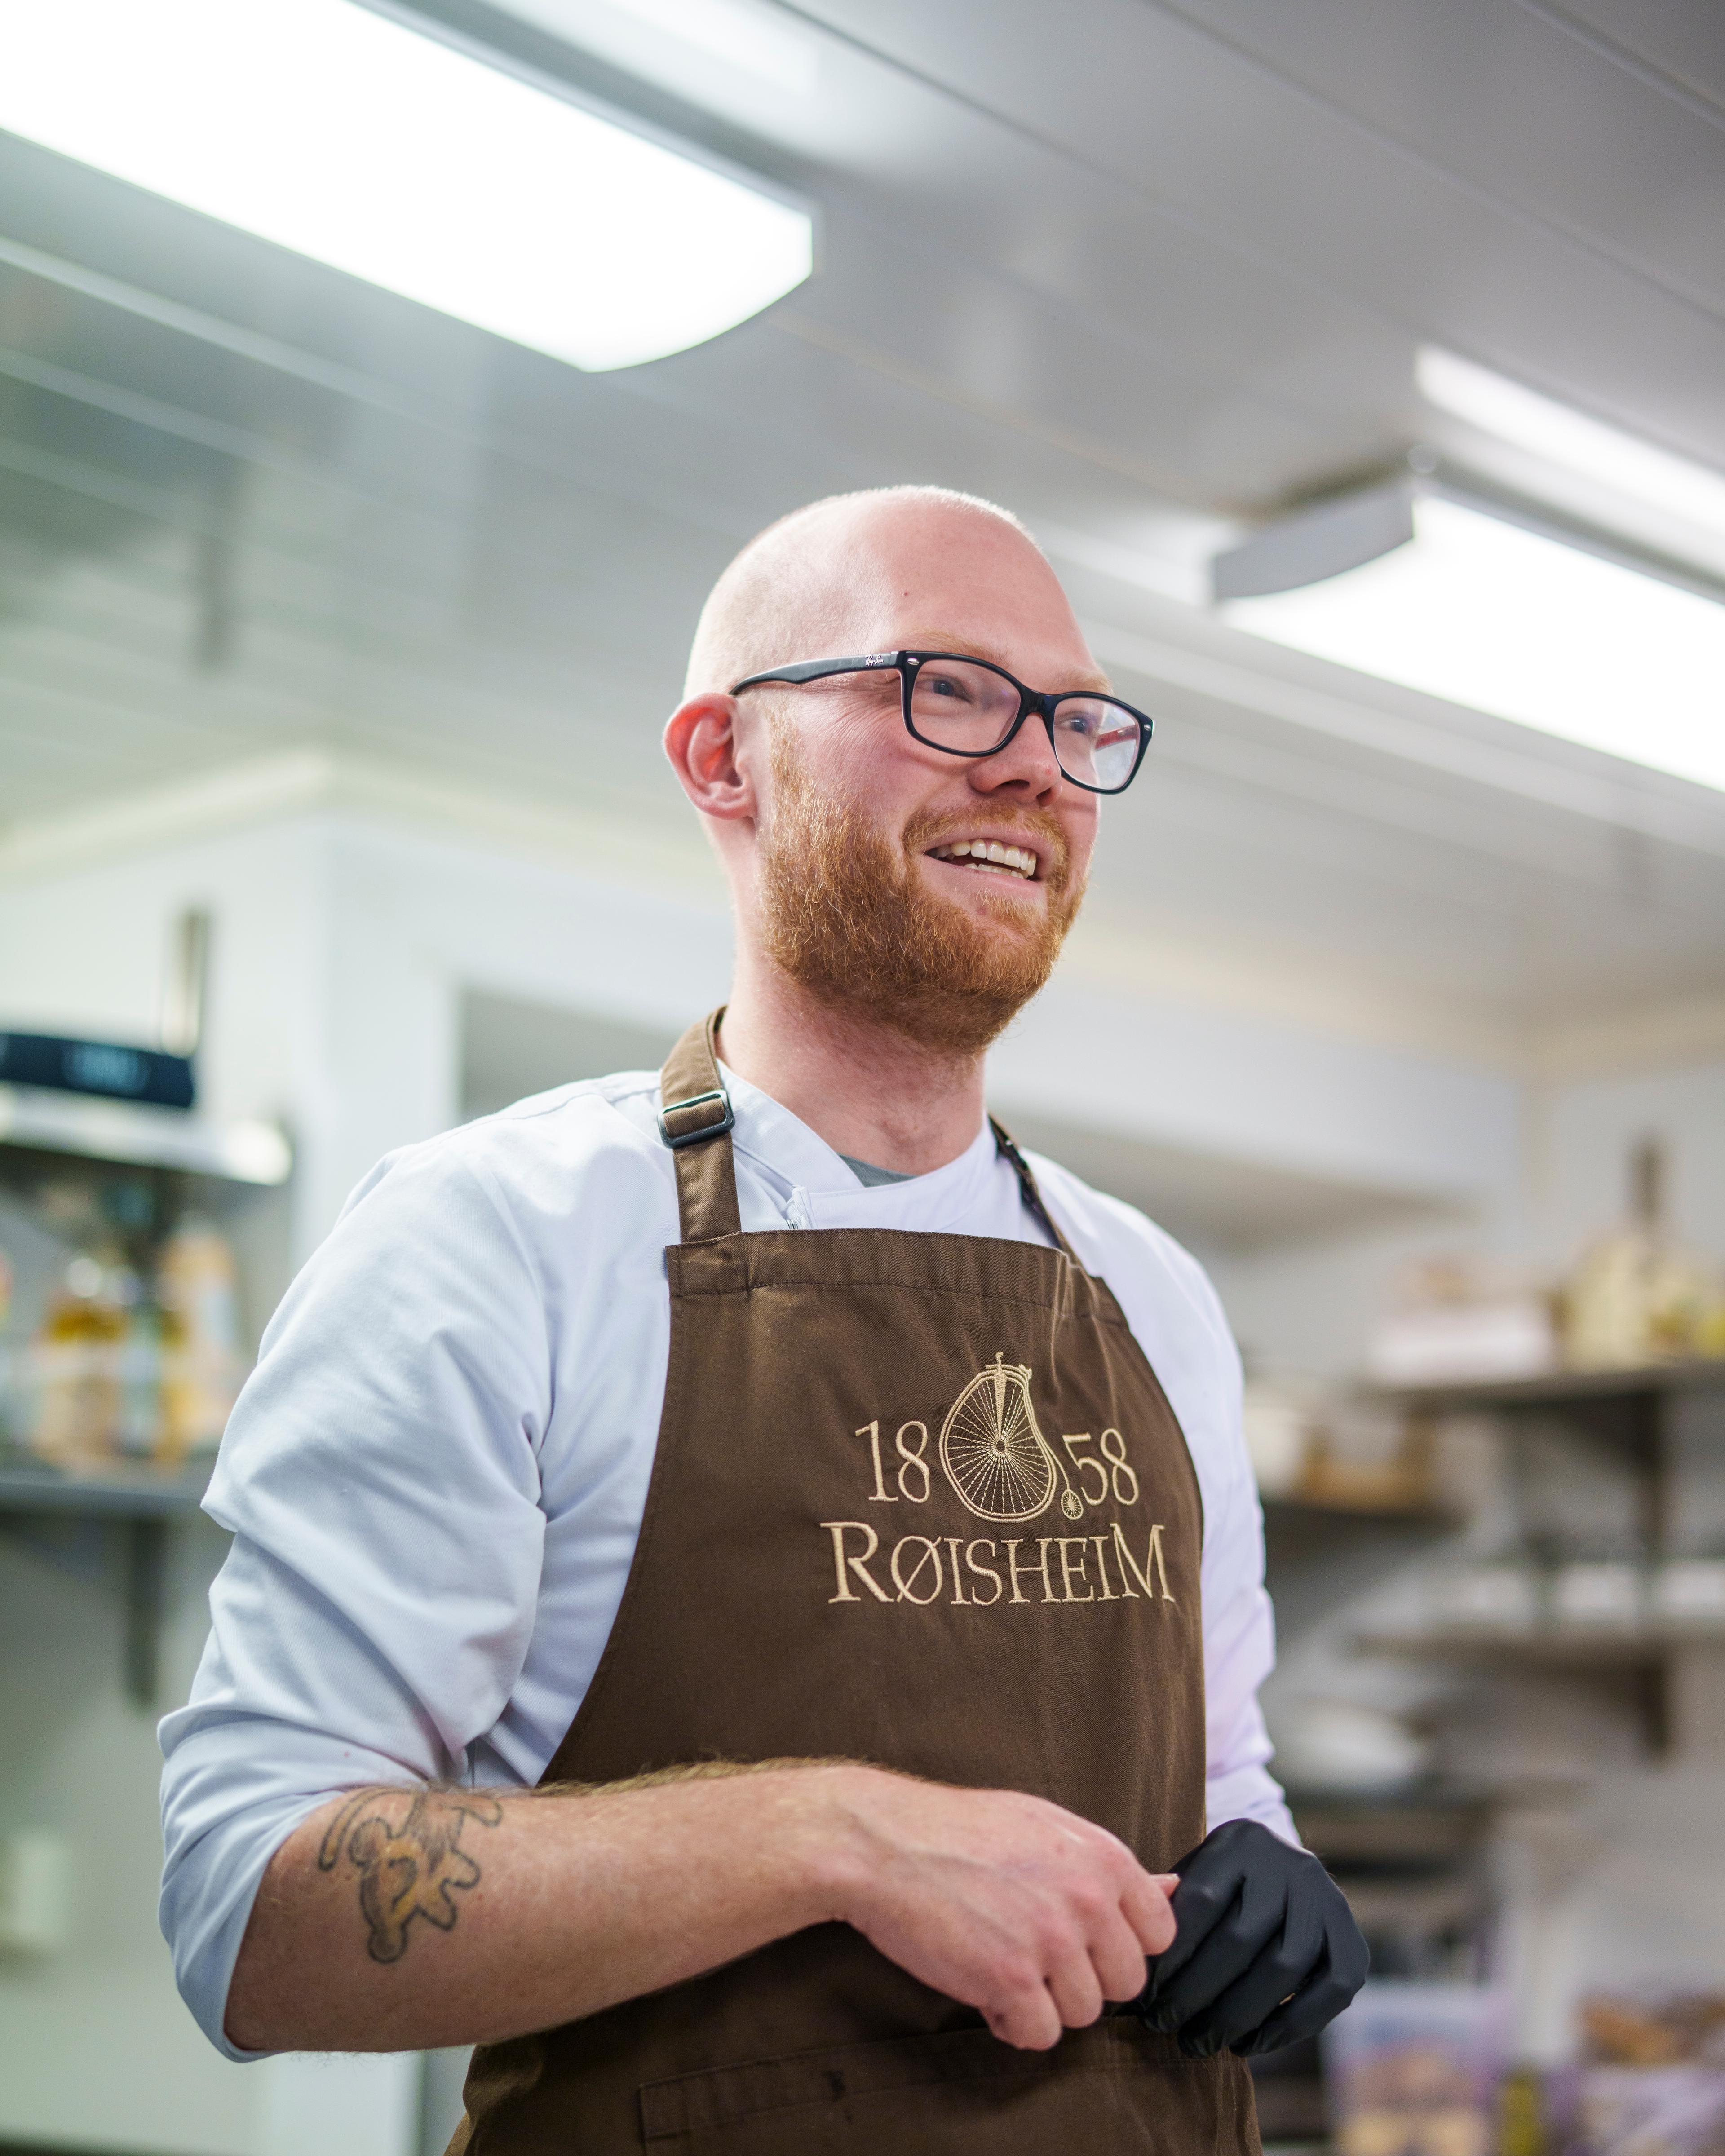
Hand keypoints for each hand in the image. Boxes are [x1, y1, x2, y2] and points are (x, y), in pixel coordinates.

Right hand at [829, 1769, 1177, 2052]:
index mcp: (1104, 1858)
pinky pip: (1040, 2035)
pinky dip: (1012, 2023)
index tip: (1082, 1939)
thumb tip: (1173, 1889)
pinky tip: (985, 1990)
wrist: (887, 1842)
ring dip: (1043, 2001)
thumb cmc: (962, 1830)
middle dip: (1083, 1978)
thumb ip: (1108, 1865)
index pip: (1158, 1933)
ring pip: (1083, 2013)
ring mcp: (1051, 1941)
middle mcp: (1088, 1899)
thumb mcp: (1046, 1825)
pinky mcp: (1011, 1979)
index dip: (1119, 1944)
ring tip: (1002, 1963)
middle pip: (1125, 1983)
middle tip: (1035, 1953)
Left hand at [1138, 1818, 1367, 2056]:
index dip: (1171, 1954)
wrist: (1283, 1877)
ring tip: (1198, 2043)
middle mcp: (1292, 1864)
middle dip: (1196, 1992)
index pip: (1201, 1900)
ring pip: (1283, 1967)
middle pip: (1241, 1938)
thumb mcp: (1190, 1879)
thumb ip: (1166, 1908)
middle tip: (1163, 2025)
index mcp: (1242, 1841)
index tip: (1143, 1994)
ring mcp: (1329, 1901)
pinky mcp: (1354, 1942)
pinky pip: (1328, 1992)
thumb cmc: (1219, 1888)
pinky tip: (1248, 2046)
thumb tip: (1134, 1957)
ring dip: (1236, 2015)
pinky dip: (1287, 2026)